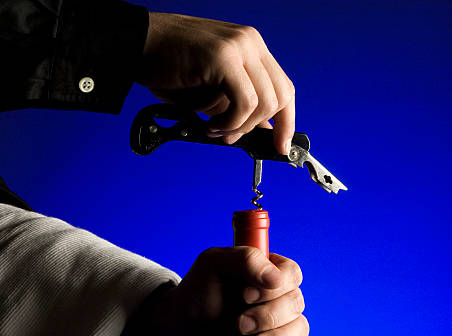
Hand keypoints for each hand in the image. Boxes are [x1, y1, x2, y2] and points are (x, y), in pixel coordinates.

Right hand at [137, 12, 295, 154]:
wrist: (135, 44)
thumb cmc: (169, 66)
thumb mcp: (213, 88)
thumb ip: (239, 106)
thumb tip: (263, 132)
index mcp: (252, 47)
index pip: (284, 88)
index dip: (286, 121)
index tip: (281, 146)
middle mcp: (251, 43)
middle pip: (281, 97)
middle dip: (260, 128)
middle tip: (233, 139)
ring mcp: (239, 47)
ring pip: (264, 103)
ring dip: (240, 127)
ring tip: (215, 129)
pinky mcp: (224, 57)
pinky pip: (245, 103)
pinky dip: (230, 122)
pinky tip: (210, 124)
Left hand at [153, 247, 308, 335]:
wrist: (180, 333)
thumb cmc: (196, 293)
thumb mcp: (211, 264)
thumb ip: (243, 259)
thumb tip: (275, 277)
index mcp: (265, 270)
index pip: (291, 273)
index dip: (275, 287)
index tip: (245, 295)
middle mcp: (276, 295)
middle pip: (296, 302)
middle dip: (268, 315)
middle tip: (239, 324)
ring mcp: (277, 323)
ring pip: (300, 328)